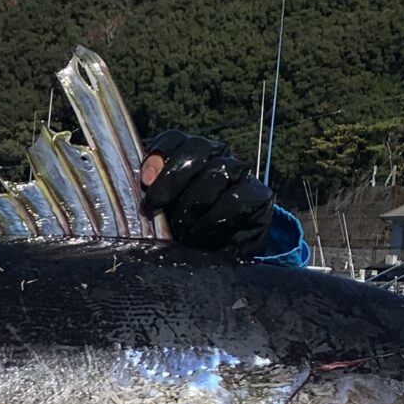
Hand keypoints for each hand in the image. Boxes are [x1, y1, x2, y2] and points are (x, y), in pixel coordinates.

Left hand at [139, 131, 276, 257]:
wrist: (215, 263)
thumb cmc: (182, 232)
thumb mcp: (160, 212)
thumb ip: (152, 190)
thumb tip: (147, 179)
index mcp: (190, 155)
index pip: (176, 139)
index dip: (160, 155)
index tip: (145, 182)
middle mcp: (217, 157)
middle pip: (197, 148)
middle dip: (172, 176)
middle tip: (156, 204)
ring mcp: (240, 175)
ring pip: (217, 172)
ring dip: (192, 204)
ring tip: (180, 228)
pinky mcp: (259, 196)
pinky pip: (236, 199)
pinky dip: (213, 219)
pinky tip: (200, 232)